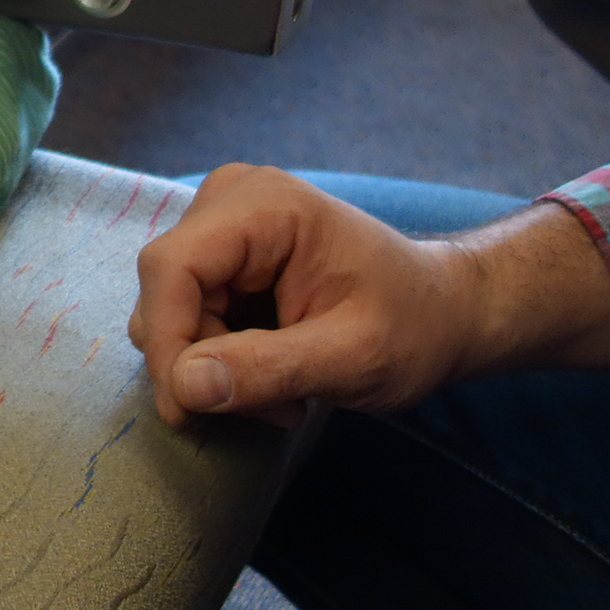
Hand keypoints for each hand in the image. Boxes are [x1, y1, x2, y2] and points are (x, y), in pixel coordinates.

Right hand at [125, 164, 609, 426]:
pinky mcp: (221, 250)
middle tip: (272, 407)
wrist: (442, 312)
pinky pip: (188, 309)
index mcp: (263, 204)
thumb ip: (268, 369)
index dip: (167, 341)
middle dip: (202, 360)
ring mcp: (222, 221)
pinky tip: (273, 371)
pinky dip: (221, 353)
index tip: (188, 412)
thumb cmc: (412, 327)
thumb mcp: (351, 358)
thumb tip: (183, 387)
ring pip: (172, 306)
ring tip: (283, 392)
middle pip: (167, 289)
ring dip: (214, 363)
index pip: (172, 268)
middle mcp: (230, 198)